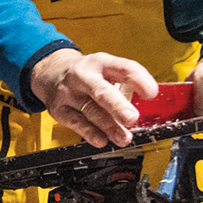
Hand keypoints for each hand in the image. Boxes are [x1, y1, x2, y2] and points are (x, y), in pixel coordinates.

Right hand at [28, 47, 155, 146]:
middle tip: (131, 118)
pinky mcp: (59, 109)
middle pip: (101, 91)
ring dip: (109, 127)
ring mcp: (69, 92)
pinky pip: (76, 123)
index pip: (123, 68)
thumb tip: (147, 111)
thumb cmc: (88, 75)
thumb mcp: (107, 70)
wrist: (51, 72)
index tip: (151, 93)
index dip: (139, 80)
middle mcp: (83, 75)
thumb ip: (126, 87)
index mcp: (102, 62)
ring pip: (90, 111)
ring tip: (124, 137)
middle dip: (118, 106)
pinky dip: (90, 133)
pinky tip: (101, 140)